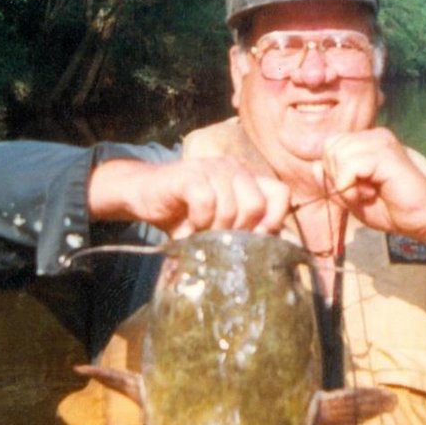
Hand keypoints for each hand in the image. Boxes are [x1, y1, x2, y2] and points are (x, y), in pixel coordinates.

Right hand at [88, 156, 290, 237]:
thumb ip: (245, 233)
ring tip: (201, 235)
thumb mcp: (220, 226)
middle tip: (220, 240)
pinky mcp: (190, 174)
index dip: (274, 220)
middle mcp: (234, 169)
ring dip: (215, 230)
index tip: (255, 239)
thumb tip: (273, 256)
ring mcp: (212, 168)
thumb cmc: (185, 214)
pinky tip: (190, 227)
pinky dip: (198, 221)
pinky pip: (205, 202)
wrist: (144, 194)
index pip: (281, 194)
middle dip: (239, 232)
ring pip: (231, 207)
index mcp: (248, 179)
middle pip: (257, 205)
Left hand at [317, 127, 425, 246]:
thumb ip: (333, 183)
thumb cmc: (393, 209)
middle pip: (330, 147)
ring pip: (338, 153)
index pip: (330, 146)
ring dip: (347, 183)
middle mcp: (374, 137)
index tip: (355, 190)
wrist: (425, 218)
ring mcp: (382, 141)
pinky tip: (372, 193)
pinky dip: (353, 186)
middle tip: (362, 192)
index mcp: (366, 144)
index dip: (333, 173)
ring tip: (369, 193)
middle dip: (338, 176)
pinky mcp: (387, 154)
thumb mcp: (353, 199)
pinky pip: (350, 165)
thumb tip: (315, 166)